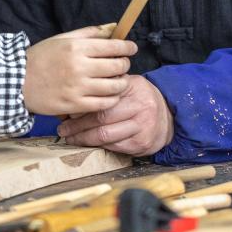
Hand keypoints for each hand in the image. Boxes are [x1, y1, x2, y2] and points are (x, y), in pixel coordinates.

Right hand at [23, 27, 136, 115]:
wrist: (17, 82)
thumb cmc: (40, 58)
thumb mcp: (61, 39)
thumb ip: (88, 33)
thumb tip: (112, 27)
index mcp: (76, 48)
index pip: (113, 47)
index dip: (127, 47)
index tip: (131, 48)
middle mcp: (79, 67)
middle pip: (117, 66)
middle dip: (125, 64)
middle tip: (123, 65)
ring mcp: (77, 88)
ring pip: (114, 87)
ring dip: (122, 83)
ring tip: (119, 80)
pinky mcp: (75, 105)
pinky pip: (104, 104)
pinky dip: (112, 99)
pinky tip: (110, 94)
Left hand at [56, 75, 173, 155]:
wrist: (169, 117)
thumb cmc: (141, 99)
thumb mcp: (129, 84)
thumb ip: (108, 85)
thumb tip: (76, 94)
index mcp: (133, 88)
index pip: (102, 98)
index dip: (81, 107)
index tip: (66, 113)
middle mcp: (140, 107)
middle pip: (101, 119)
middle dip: (77, 126)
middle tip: (62, 130)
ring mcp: (142, 127)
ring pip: (105, 136)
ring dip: (83, 139)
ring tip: (70, 138)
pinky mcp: (142, 144)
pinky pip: (114, 147)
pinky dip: (98, 146)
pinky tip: (87, 144)